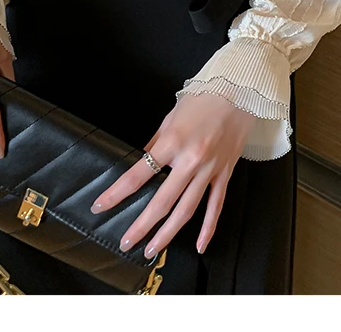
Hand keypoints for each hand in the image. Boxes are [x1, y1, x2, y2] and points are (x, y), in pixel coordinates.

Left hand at [89, 92, 256, 256]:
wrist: (239, 92)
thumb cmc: (202, 98)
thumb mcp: (171, 116)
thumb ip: (156, 142)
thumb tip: (143, 161)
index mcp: (173, 142)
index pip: (139, 174)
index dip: (118, 192)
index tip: (102, 205)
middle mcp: (191, 160)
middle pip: (162, 201)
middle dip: (142, 225)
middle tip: (126, 241)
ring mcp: (210, 169)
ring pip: (187, 210)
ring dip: (168, 233)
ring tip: (153, 249)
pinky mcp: (225, 173)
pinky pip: (215, 206)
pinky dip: (208, 228)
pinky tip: (199, 245)